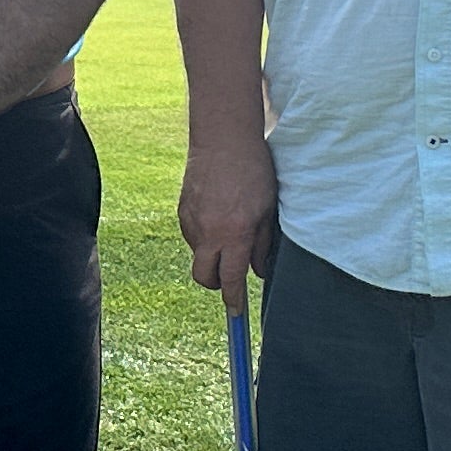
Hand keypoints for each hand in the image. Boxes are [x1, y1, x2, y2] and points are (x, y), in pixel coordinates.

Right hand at [177, 133, 277, 311]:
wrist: (224, 139)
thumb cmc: (254, 171)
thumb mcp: (269, 210)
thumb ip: (262, 245)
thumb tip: (258, 271)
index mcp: (235, 233)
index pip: (231, 279)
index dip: (233, 299)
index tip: (236, 311)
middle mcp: (209, 231)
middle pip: (204, 277)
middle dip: (216, 284)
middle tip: (229, 277)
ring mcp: (191, 220)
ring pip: (198, 254)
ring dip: (212, 254)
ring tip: (229, 229)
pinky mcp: (182, 209)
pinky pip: (192, 235)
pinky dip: (204, 235)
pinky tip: (217, 215)